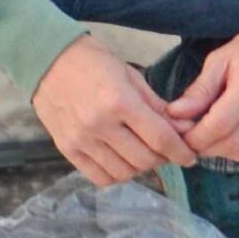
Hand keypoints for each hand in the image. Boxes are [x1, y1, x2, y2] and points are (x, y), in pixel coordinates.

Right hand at [31, 37, 197, 185]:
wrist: (48, 60)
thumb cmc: (94, 63)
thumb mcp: (131, 76)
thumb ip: (157, 107)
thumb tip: (184, 130)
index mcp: (119, 101)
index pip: (160, 138)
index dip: (181, 152)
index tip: (190, 157)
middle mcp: (100, 125)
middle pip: (144, 159)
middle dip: (163, 158)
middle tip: (165, 150)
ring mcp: (81, 140)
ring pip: (124, 173)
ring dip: (140, 167)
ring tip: (142, 153)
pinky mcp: (67, 150)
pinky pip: (100, 177)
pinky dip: (116, 174)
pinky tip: (121, 160)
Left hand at [167, 23, 238, 163]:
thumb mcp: (219, 61)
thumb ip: (198, 91)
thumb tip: (174, 116)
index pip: (219, 124)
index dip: (195, 137)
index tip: (181, 136)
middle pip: (232, 143)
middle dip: (205, 146)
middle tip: (192, 139)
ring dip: (222, 151)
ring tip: (211, 136)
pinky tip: (234, 134)